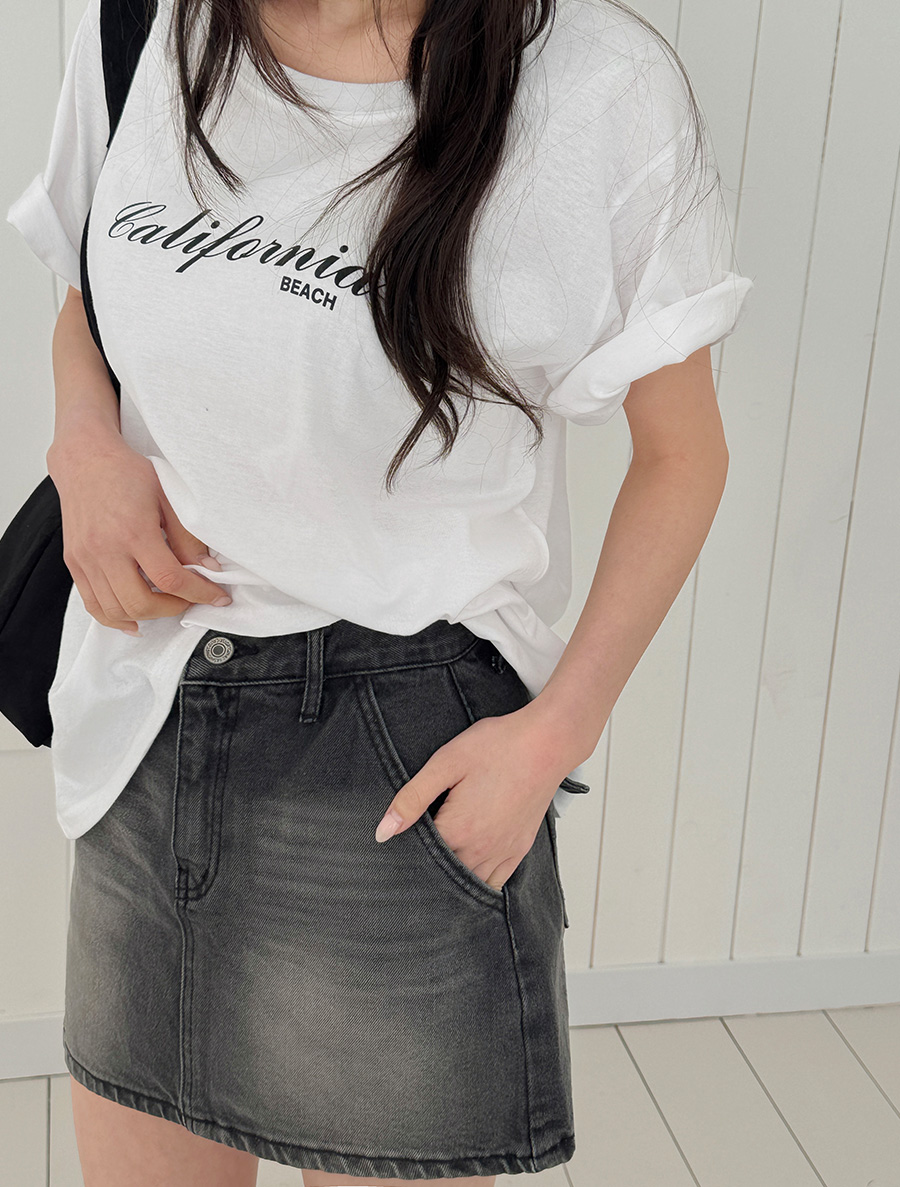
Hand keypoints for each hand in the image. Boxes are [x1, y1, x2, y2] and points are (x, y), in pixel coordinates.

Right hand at [47, 428, 231, 636]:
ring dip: (147, 616)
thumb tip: (207, 569)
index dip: (199, 593)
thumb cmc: (127, 473)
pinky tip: (133, 619)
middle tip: (190, 598)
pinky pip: (93, 604)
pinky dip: (115, 618)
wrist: (85, 460)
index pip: (170, 579)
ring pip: (116, 610)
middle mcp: (105, 549)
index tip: (216, 597)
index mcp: (133, 531)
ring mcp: (86, 559)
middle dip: (173, 608)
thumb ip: (187, 537)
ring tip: (166, 605)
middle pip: (141, 603)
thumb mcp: (168, 497)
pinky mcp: (74, 563)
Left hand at [373, 701, 572, 891]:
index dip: (405, 849)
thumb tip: (383, 831)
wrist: (546, 743)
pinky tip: (467, 869)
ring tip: (439, 859)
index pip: (419, 857)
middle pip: (442, 874)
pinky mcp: (519, 849)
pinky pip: (495, 881)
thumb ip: (412, 798)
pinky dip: (478, 881)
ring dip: (451, 877)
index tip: (400, 840)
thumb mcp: (446, 763)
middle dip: (426, 865)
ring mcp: (502, 853)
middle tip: (415, 851)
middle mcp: (480, 850)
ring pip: (468, 883)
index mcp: (458, 830)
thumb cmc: (497, 747)